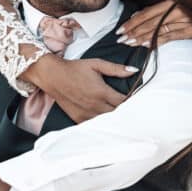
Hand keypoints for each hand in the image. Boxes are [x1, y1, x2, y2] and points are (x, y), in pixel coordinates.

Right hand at [20, 54, 138, 122]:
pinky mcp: (78, 118)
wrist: (53, 76)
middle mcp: (95, 105)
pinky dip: (101, 125)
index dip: (133, 102)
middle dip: (126, 112)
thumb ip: (116, 69)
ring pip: (107, 122)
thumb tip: (134, 71)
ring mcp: (86, 114)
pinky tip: (107, 123)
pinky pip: (94, 126)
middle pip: (117, 115)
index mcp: (102, 92)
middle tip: (133, 111)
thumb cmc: (75, 69)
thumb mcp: (96, 64)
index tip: (139, 100)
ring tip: (123, 118)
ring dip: (115, 120)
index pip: (124, 102)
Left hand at [116, 0, 191, 51]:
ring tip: (130, 43)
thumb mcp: (171, 15)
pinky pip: (169, 36)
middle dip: (133, 31)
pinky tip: (146, 46)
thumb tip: (134, 17)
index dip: (131, 22)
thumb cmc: (188, 22)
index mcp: (170, 4)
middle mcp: (177, 10)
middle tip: (121, 39)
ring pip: (158, 29)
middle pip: (150, 22)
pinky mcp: (191, 31)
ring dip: (141, 38)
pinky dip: (156, 41)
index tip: (120, 30)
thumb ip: (155, 15)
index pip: (146, 13)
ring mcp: (185, 20)